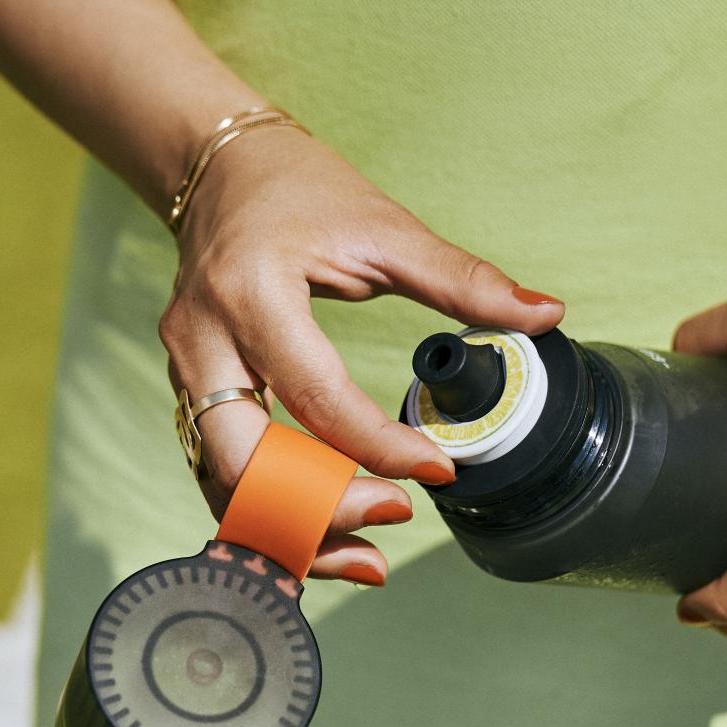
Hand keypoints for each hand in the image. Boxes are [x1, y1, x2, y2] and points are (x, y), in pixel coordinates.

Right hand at [162, 127, 564, 583]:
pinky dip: (269, 514)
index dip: (381, 448)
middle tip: (397, 517)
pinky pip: (219, 474)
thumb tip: (544, 313)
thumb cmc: (298, 189)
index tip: (441, 469)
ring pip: (223, 485)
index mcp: (252, 293)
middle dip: (321, 512)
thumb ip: (463, 279)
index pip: (317, 397)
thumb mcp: (384, 225)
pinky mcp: (186, 392)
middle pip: (246, 464)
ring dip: (291, 533)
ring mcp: (182, 370)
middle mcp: (202, 340)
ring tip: (365, 558)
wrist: (216, 167)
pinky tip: (326, 534)